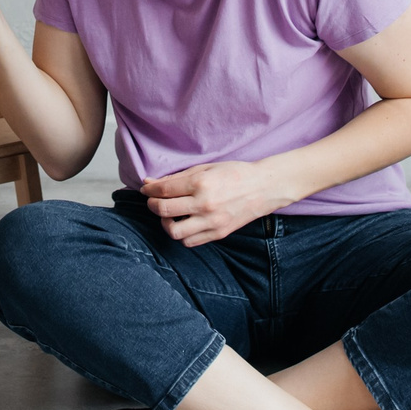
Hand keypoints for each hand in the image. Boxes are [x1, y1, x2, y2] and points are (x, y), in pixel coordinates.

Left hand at [141, 160, 290, 246]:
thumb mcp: (206, 168)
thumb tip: (151, 183)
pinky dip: (182, 234)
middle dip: (152, 205)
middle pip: (164, 210)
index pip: (164, 189)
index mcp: (201, 183)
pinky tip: (184, 223)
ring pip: (174, 232)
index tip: (146, 188)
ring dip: (165, 223)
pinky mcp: (218, 234)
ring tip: (169, 215)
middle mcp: (205, 204)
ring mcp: (212, 222)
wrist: (263, 187)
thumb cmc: (235, 173)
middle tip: (153, 201)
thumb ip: (178, 177)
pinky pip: (190, 241)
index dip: (150, 189)